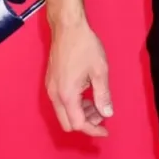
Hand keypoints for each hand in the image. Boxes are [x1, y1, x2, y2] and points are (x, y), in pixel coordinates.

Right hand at [45, 19, 113, 136]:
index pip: (78, 123)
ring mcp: (51, 88)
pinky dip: (74, 104)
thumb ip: (103, 95)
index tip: (106, 131)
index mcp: (67, 95)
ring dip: (80, 113)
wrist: (67, 27)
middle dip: (86, 123)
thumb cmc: (85, 46)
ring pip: (64, 113)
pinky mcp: (50, 82)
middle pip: (67, 123)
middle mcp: (55, 95)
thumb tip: (107, 114)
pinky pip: (61, 102)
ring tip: (97, 102)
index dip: (93, 130)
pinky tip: (86, 94)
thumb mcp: (99, 71)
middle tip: (102, 114)